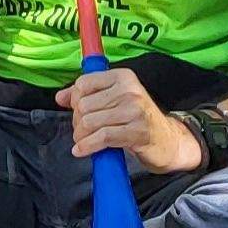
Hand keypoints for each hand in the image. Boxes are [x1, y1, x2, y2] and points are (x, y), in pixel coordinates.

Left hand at [57, 66, 204, 173]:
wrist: (168, 141)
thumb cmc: (137, 119)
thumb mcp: (114, 101)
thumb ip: (87, 96)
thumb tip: (59, 98)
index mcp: (122, 77)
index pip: (83, 83)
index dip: (74, 100)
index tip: (78, 112)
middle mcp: (129, 89)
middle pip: (84, 105)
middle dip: (77, 122)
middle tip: (83, 131)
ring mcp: (134, 110)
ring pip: (90, 122)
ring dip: (81, 136)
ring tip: (83, 141)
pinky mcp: (136, 131)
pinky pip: (102, 137)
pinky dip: (87, 146)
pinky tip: (81, 151)